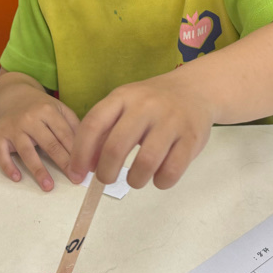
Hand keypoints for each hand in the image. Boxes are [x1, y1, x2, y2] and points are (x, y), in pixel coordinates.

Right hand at [0, 91, 79, 191]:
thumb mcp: (59, 109)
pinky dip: (8, 166)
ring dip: (38, 170)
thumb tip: (89, 149)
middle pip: (49, 144)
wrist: (13, 96)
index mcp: (48, 110)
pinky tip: (17, 178)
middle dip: (63, 163)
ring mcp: (13, 127)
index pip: (65, 134)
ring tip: (48, 186)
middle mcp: (30, 118)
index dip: (76, 153)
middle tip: (74, 179)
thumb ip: (73, 125)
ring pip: (27, 151)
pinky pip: (1, 153)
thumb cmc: (40, 108)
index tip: (84, 169)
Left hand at [69, 78, 215, 189]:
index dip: (80, 154)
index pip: (93, 124)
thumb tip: (85, 166)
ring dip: (135, 180)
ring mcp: (171, 121)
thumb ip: (104, 131)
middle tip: (106, 179)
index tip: (76, 175)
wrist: (196, 90)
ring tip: (135, 180)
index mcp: (123, 96)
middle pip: (116, 147)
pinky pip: (172, 171)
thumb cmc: (152, 103)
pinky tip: (158, 178)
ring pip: (145, 163)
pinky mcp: (191, 138)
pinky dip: (160, 182)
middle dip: (106, 172)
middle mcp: (146, 106)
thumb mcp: (125, 105)